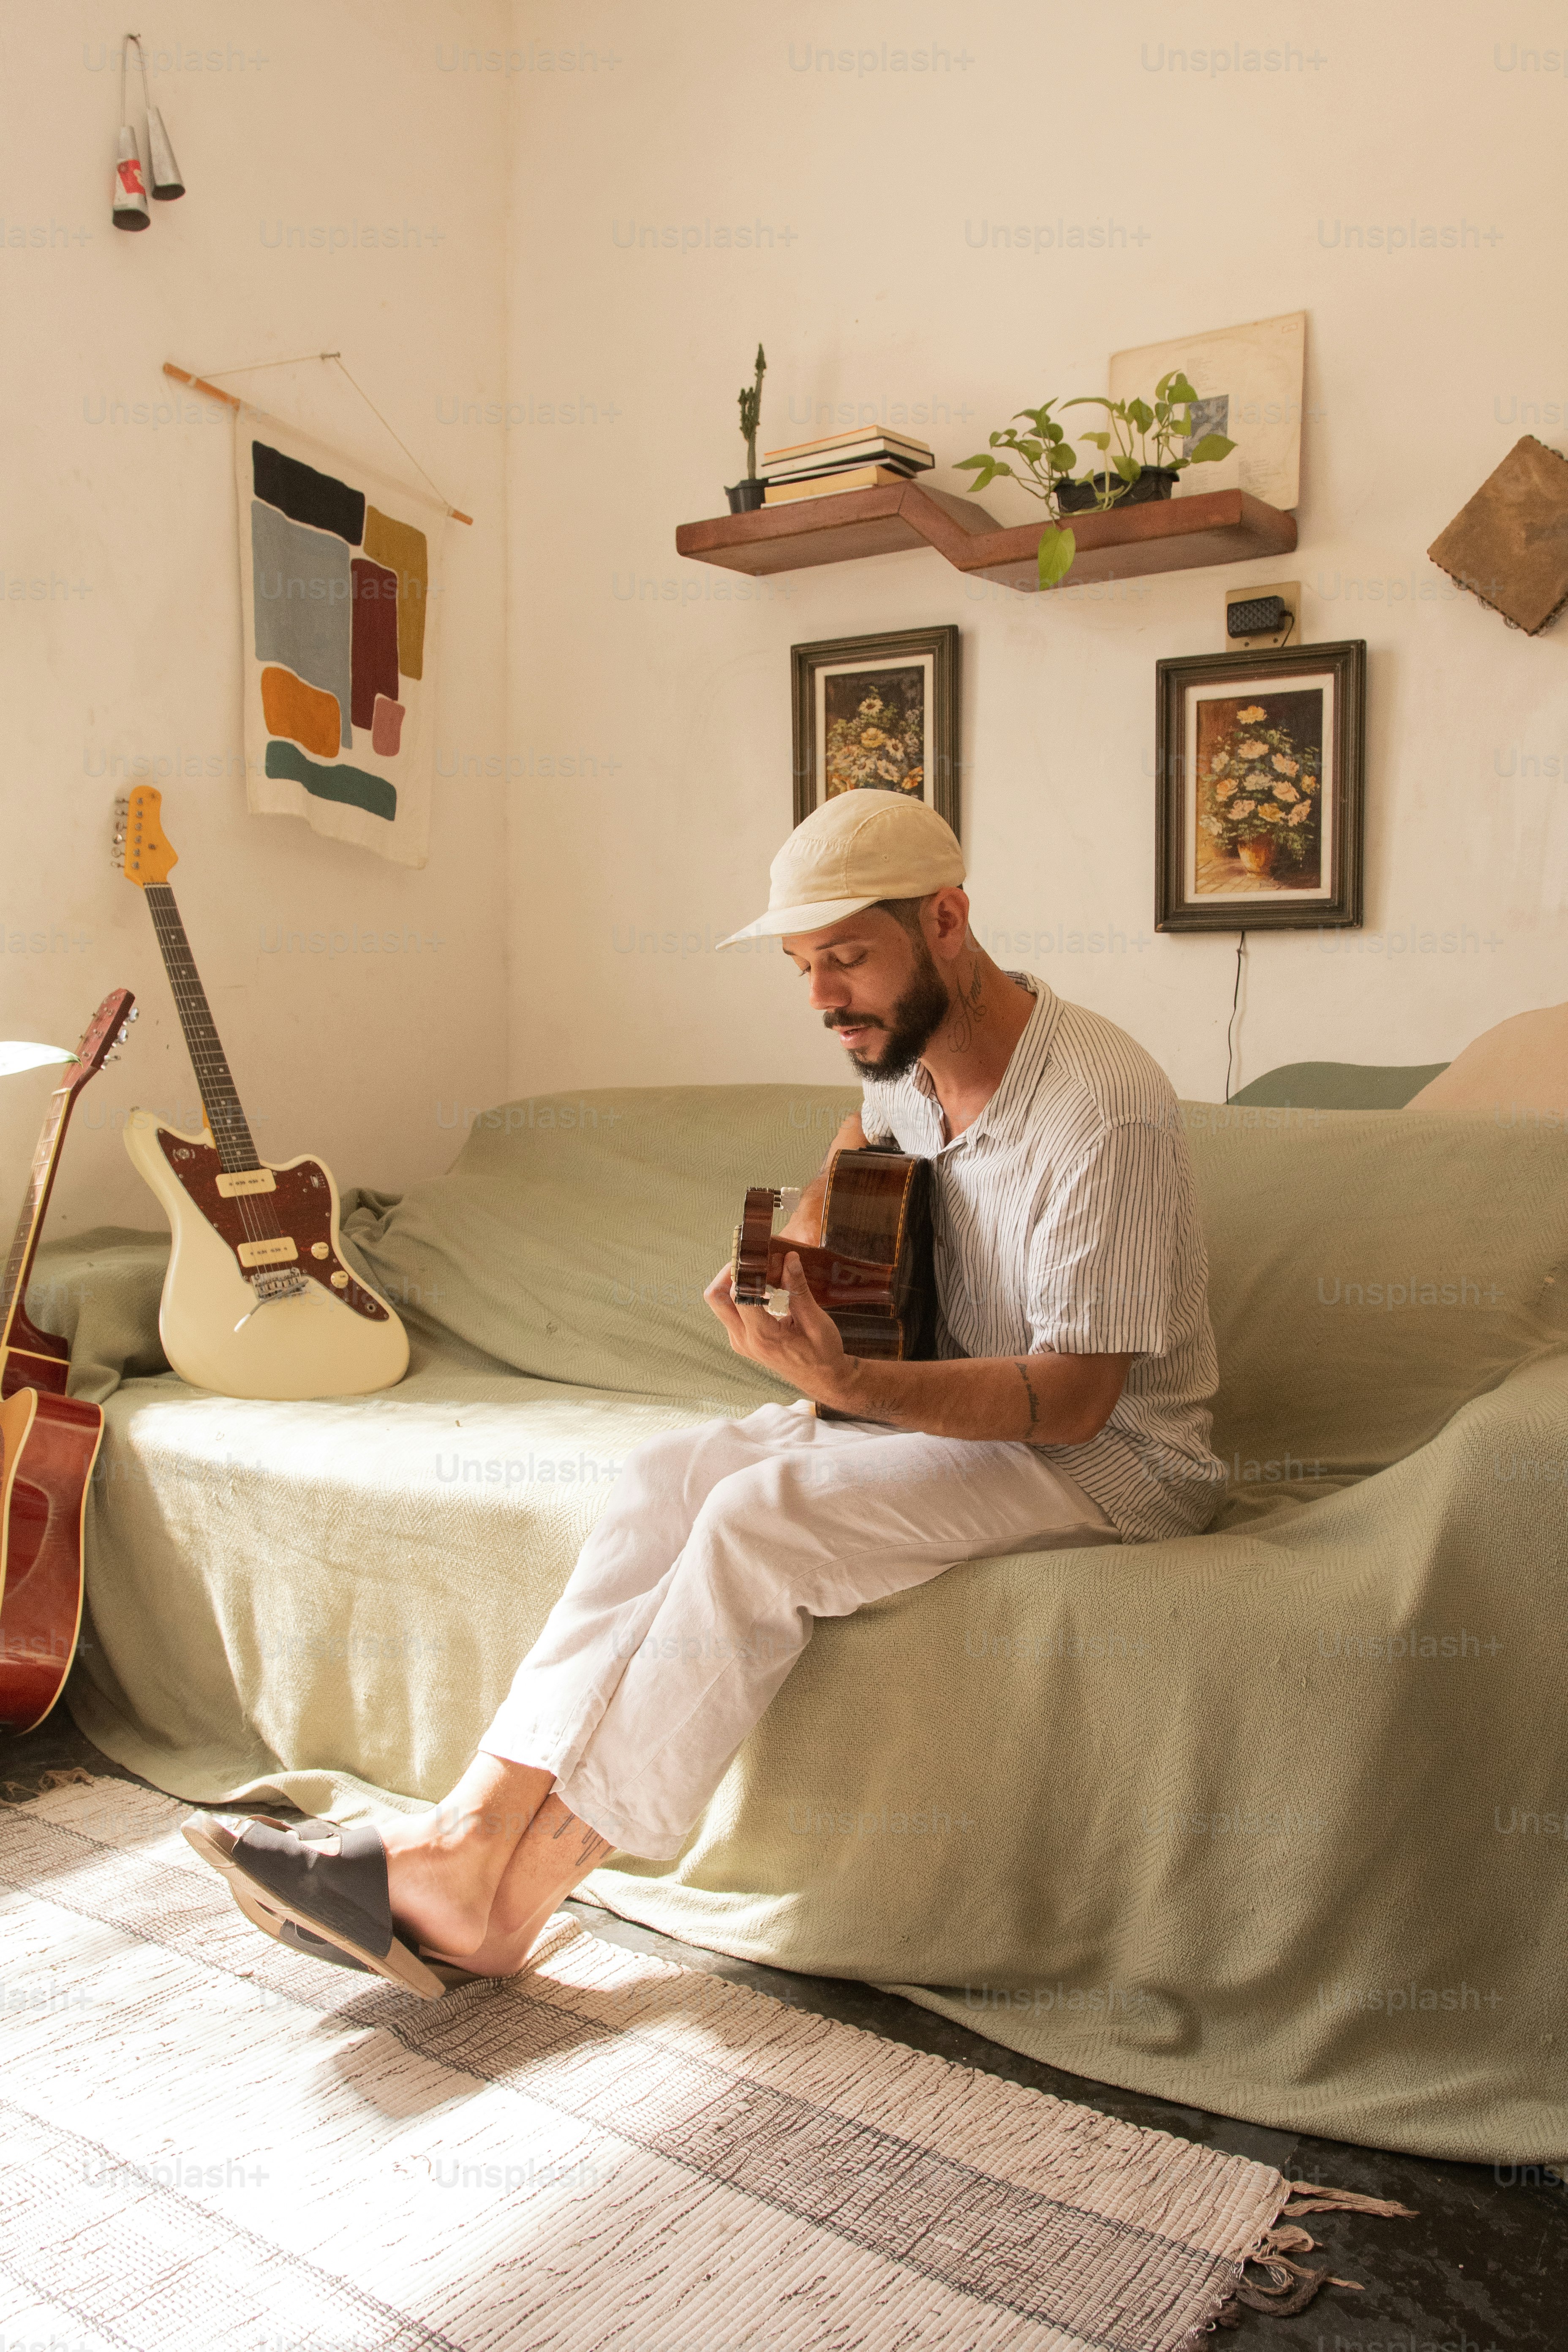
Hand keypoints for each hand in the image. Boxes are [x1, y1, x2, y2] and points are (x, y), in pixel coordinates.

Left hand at [704, 1251, 856, 1407]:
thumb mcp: (816, 1322)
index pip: (739, 1296)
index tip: (762, 1255)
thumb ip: (799, 1290)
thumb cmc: (822, 1354)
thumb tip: (789, 1258)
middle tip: (752, 1259)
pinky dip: (740, 1294)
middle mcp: (744, 1340)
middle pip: (716, 1298)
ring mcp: (740, 1341)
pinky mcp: (741, 1339)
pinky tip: (761, 1286)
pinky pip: (729, 1310)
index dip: (747, 1271)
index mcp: (763, 1337)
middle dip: (729, 1273)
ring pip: (720, 1303)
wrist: (822, 1379)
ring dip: (734, 1282)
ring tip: (759, 1271)